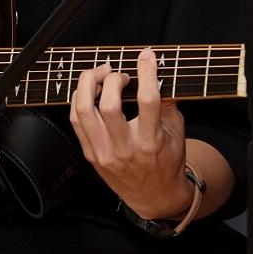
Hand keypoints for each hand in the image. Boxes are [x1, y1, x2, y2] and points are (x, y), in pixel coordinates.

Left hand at [69, 48, 190, 219]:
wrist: (155, 197)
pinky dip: (78, 100)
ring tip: (99, 75)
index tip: (146, 56)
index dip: (146, 73)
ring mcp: (104, 153)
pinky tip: (88, 91)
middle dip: (112, 79)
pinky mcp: (90, 155)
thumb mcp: (177, 132)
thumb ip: (168, 103)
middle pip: (109, 105)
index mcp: (151, 141)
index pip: (147, 100)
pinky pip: (75, 121)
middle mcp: (125, 148)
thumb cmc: (167, 161)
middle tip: (120, 74)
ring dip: (88, 85)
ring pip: (84, 111)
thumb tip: (156, 72)